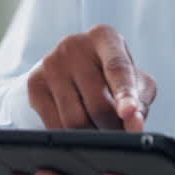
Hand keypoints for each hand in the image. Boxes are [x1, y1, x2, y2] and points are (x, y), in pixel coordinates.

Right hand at [27, 24, 156, 131]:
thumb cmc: (110, 73)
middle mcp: (74, 44)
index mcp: (105, 37)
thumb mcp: (134, 79)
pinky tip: (79, 131)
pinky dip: (71, 137)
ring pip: (75, 119)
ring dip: (93, 135)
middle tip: (121, 137)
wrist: (71, 67)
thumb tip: (134, 124)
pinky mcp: (34, 83)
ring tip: (101, 132)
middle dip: (112, 127)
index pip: (117, 68)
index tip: (129, 113)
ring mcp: (51, 63)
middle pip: (97, 102)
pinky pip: (54, 125)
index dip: (125, 94)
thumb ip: (139, 100)